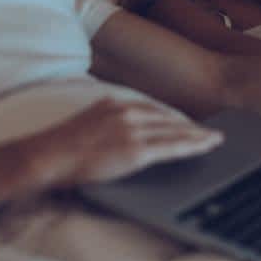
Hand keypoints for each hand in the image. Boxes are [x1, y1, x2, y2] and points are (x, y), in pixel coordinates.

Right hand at [31, 97, 222, 186]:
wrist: (46, 156)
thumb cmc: (59, 148)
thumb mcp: (86, 124)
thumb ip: (105, 124)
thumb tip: (116, 135)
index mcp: (114, 104)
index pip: (152, 109)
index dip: (173, 118)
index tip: (187, 122)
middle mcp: (126, 112)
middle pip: (168, 118)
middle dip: (191, 126)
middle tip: (211, 131)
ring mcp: (132, 130)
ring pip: (175, 132)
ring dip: (198, 136)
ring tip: (214, 140)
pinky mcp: (135, 150)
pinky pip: (171, 148)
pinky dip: (192, 147)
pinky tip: (204, 148)